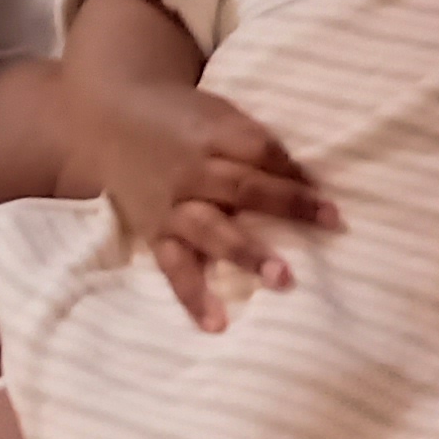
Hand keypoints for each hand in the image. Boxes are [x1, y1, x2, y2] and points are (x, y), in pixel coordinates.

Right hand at [88, 81, 339, 330]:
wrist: (109, 122)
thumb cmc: (180, 121)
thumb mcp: (217, 114)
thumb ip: (254, 143)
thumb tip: (307, 179)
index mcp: (212, 133)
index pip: (261, 149)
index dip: (295, 171)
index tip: (330, 195)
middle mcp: (192, 170)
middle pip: (243, 186)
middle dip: (287, 205)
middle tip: (330, 224)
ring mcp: (173, 205)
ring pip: (211, 230)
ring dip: (248, 254)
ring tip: (282, 280)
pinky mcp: (155, 234)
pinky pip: (175, 267)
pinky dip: (193, 297)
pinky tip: (216, 325)